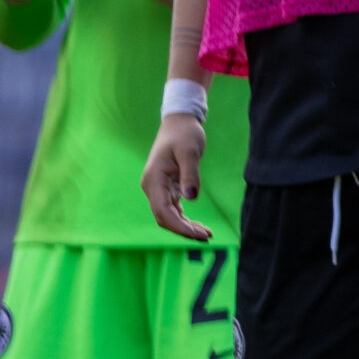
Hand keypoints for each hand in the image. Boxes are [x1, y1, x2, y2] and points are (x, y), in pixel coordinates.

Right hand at [143, 112, 212, 241]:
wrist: (179, 122)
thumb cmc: (184, 133)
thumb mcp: (190, 151)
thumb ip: (190, 174)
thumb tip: (191, 198)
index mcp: (154, 179)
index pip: (163, 211)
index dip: (179, 226)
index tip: (198, 234)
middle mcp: (152, 186)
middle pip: (164, 217)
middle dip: (183, 230)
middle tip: (207, 237)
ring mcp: (157, 188)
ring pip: (168, 215)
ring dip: (185, 226)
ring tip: (206, 234)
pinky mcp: (165, 188)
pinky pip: (172, 209)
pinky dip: (184, 218)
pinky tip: (197, 225)